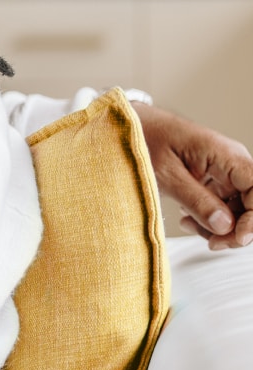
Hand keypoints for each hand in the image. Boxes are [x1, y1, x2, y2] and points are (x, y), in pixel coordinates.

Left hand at [133, 102, 252, 249]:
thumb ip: (195, 199)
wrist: (128, 127)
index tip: (236, 236)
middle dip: (235, 228)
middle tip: (212, 242)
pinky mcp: (211, 182)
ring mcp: (222, 174)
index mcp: (226, 155)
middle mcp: (231, 164)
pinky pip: (220, 207)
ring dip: (218, 227)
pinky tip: (187, 219)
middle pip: (251, 205)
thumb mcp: (165, 174)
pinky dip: (207, 219)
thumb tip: (224, 226)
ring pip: (237, 210)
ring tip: (189, 224)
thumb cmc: (144, 139)